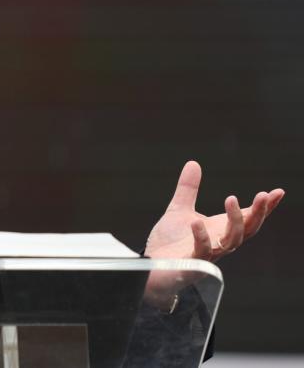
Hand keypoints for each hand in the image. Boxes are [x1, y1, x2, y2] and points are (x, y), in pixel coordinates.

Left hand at [143, 160, 283, 304]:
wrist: (153, 267)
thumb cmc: (170, 243)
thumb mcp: (179, 210)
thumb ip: (188, 189)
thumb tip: (194, 163)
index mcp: (220, 230)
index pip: (249, 218)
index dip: (265, 207)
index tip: (278, 191)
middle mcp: (220, 243)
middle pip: (248, 230)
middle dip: (258, 213)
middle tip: (263, 195)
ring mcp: (208, 255)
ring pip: (231, 241)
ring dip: (235, 221)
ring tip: (231, 199)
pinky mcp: (191, 264)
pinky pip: (201, 251)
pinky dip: (201, 237)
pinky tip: (196, 223)